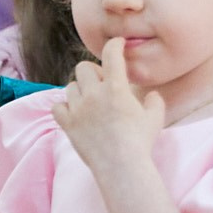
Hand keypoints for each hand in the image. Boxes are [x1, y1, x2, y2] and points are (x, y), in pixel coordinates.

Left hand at [53, 35, 166, 176]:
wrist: (121, 167)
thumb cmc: (141, 142)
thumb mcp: (155, 118)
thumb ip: (154, 101)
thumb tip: (151, 96)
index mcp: (116, 88)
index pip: (111, 54)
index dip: (114, 45)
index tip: (117, 44)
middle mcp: (94, 94)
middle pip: (84, 68)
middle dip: (94, 72)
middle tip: (102, 84)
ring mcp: (78, 109)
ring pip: (70, 86)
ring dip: (80, 90)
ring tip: (90, 101)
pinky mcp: (68, 125)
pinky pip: (57, 107)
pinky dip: (64, 107)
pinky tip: (74, 113)